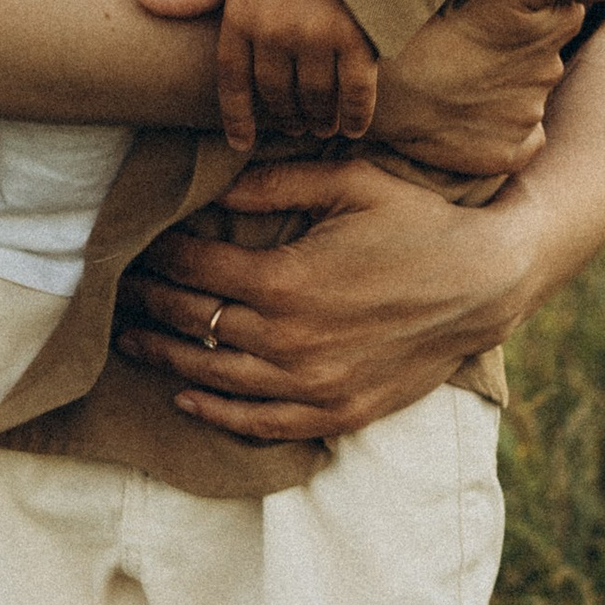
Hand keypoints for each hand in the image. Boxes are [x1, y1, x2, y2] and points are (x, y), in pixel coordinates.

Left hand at [116, 157, 536, 441]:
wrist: (486, 284)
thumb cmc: (418, 223)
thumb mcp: (352, 182)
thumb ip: (277, 182)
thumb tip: (215, 187)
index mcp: (285, 279)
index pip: (195, 269)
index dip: (159, 256)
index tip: (137, 245)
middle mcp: (288, 340)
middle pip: (193, 324)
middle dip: (149, 304)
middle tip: (119, 290)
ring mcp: (311, 384)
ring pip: (214, 377)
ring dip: (164, 357)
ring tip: (131, 340)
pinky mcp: (336, 412)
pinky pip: (259, 423)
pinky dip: (216, 412)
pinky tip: (187, 395)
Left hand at [137, 0, 377, 152]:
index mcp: (241, 18)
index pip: (231, 82)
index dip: (237, 118)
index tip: (241, 142)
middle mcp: (274, 32)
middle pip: (274, 94)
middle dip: (284, 116)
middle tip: (293, 127)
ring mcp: (316, 37)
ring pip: (313, 97)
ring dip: (316, 119)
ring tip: (320, 126)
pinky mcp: (356, 38)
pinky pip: (354, 91)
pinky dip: (354, 114)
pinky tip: (352, 126)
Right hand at [367, 0, 604, 179]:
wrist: (374, 78)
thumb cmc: (424, 17)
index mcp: (553, 20)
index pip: (568, 5)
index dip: (531, 9)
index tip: (497, 15)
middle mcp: (549, 68)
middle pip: (548, 53)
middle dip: (519, 50)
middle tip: (467, 46)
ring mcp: (528, 112)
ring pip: (530, 96)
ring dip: (505, 88)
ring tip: (457, 80)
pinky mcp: (509, 151)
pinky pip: (523, 140)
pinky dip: (501, 130)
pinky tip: (464, 115)